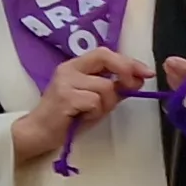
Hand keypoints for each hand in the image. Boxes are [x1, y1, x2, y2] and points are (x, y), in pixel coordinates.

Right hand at [8, 48, 148, 163]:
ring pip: (105, 86)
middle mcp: (69, 68)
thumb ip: (115, 89)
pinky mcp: (65, 96)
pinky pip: (95, 101)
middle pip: (105, 57)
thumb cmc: (68, 118)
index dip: (129, 61)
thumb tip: (139, 80)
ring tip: (90, 113)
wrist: (38, 133)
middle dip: (125, 71)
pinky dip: (95, 113)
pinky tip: (81, 117)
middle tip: (129, 88)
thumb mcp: (96, 101)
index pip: (106, 53)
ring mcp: (65, 81)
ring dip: (106, 104)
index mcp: (77, 66)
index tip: (147, 72)